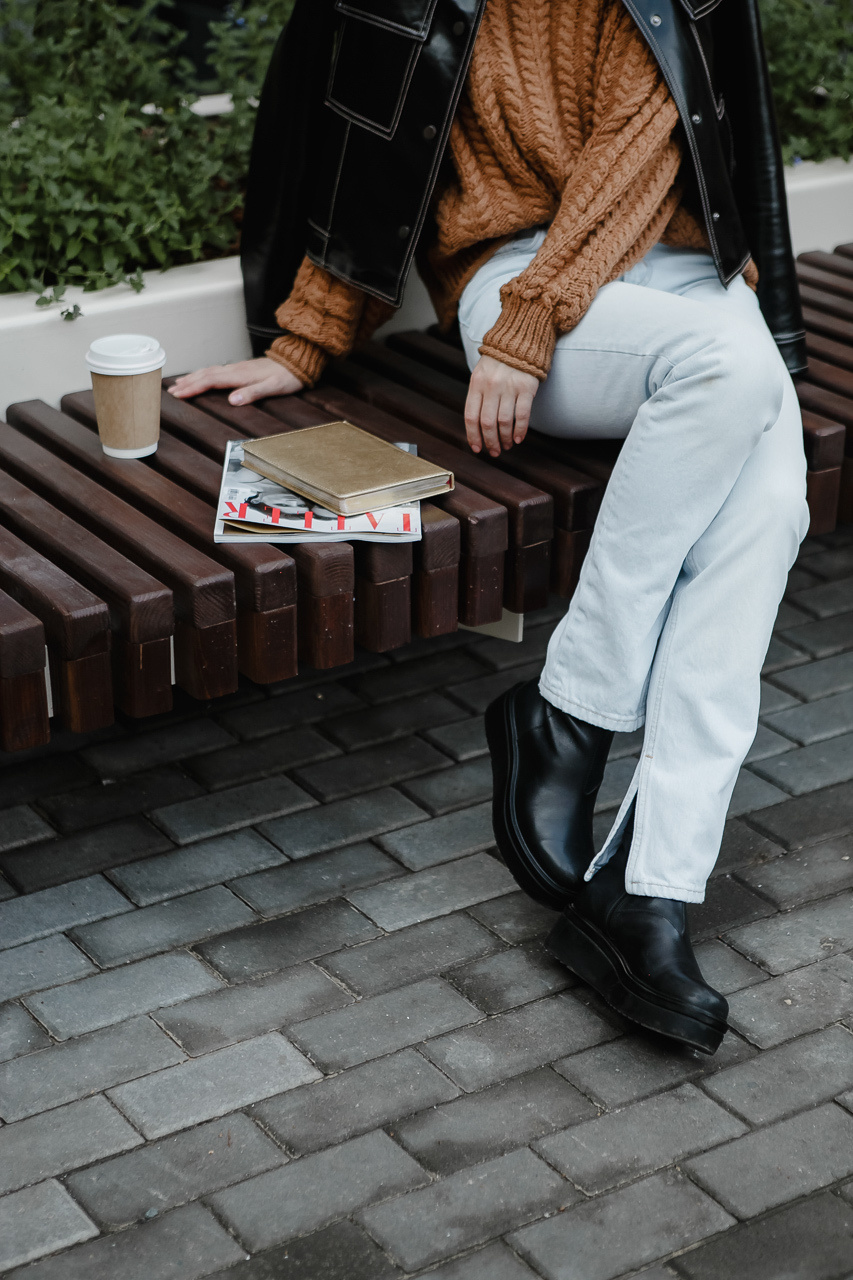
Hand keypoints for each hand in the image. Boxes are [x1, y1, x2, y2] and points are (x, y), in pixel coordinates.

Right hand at [167, 357, 302, 404]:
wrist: (298, 361)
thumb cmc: (288, 376)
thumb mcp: (273, 387)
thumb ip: (253, 393)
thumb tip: (232, 401)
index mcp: (240, 375)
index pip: (211, 381)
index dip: (194, 388)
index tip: (179, 394)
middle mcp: (236, 369)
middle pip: (206, 375)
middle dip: (188, 383)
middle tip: (172, 391)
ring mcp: (238, 368)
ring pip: (210, 371)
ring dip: (194, 377)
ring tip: (179, 384)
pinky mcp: (242, 368)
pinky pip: (217, 370)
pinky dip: (204, 374)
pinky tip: (202, 377)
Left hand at [464, 354, 538, 456]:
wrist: (520, 339)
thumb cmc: (499, 361)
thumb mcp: (481, 374)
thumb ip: (478, 396)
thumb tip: (477, 427)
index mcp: (476, 383)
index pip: (471, 416)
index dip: (473, 436)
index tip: (477, 448)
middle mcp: (491, 386)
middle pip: (487, 422)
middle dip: (490, 442)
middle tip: (494, 452)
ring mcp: (509, 386)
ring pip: (504, 422)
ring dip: (504, 439)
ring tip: (507, 446)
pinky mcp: (526, 387)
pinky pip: (522, 415)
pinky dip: (520, 431)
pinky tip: (518, 439)